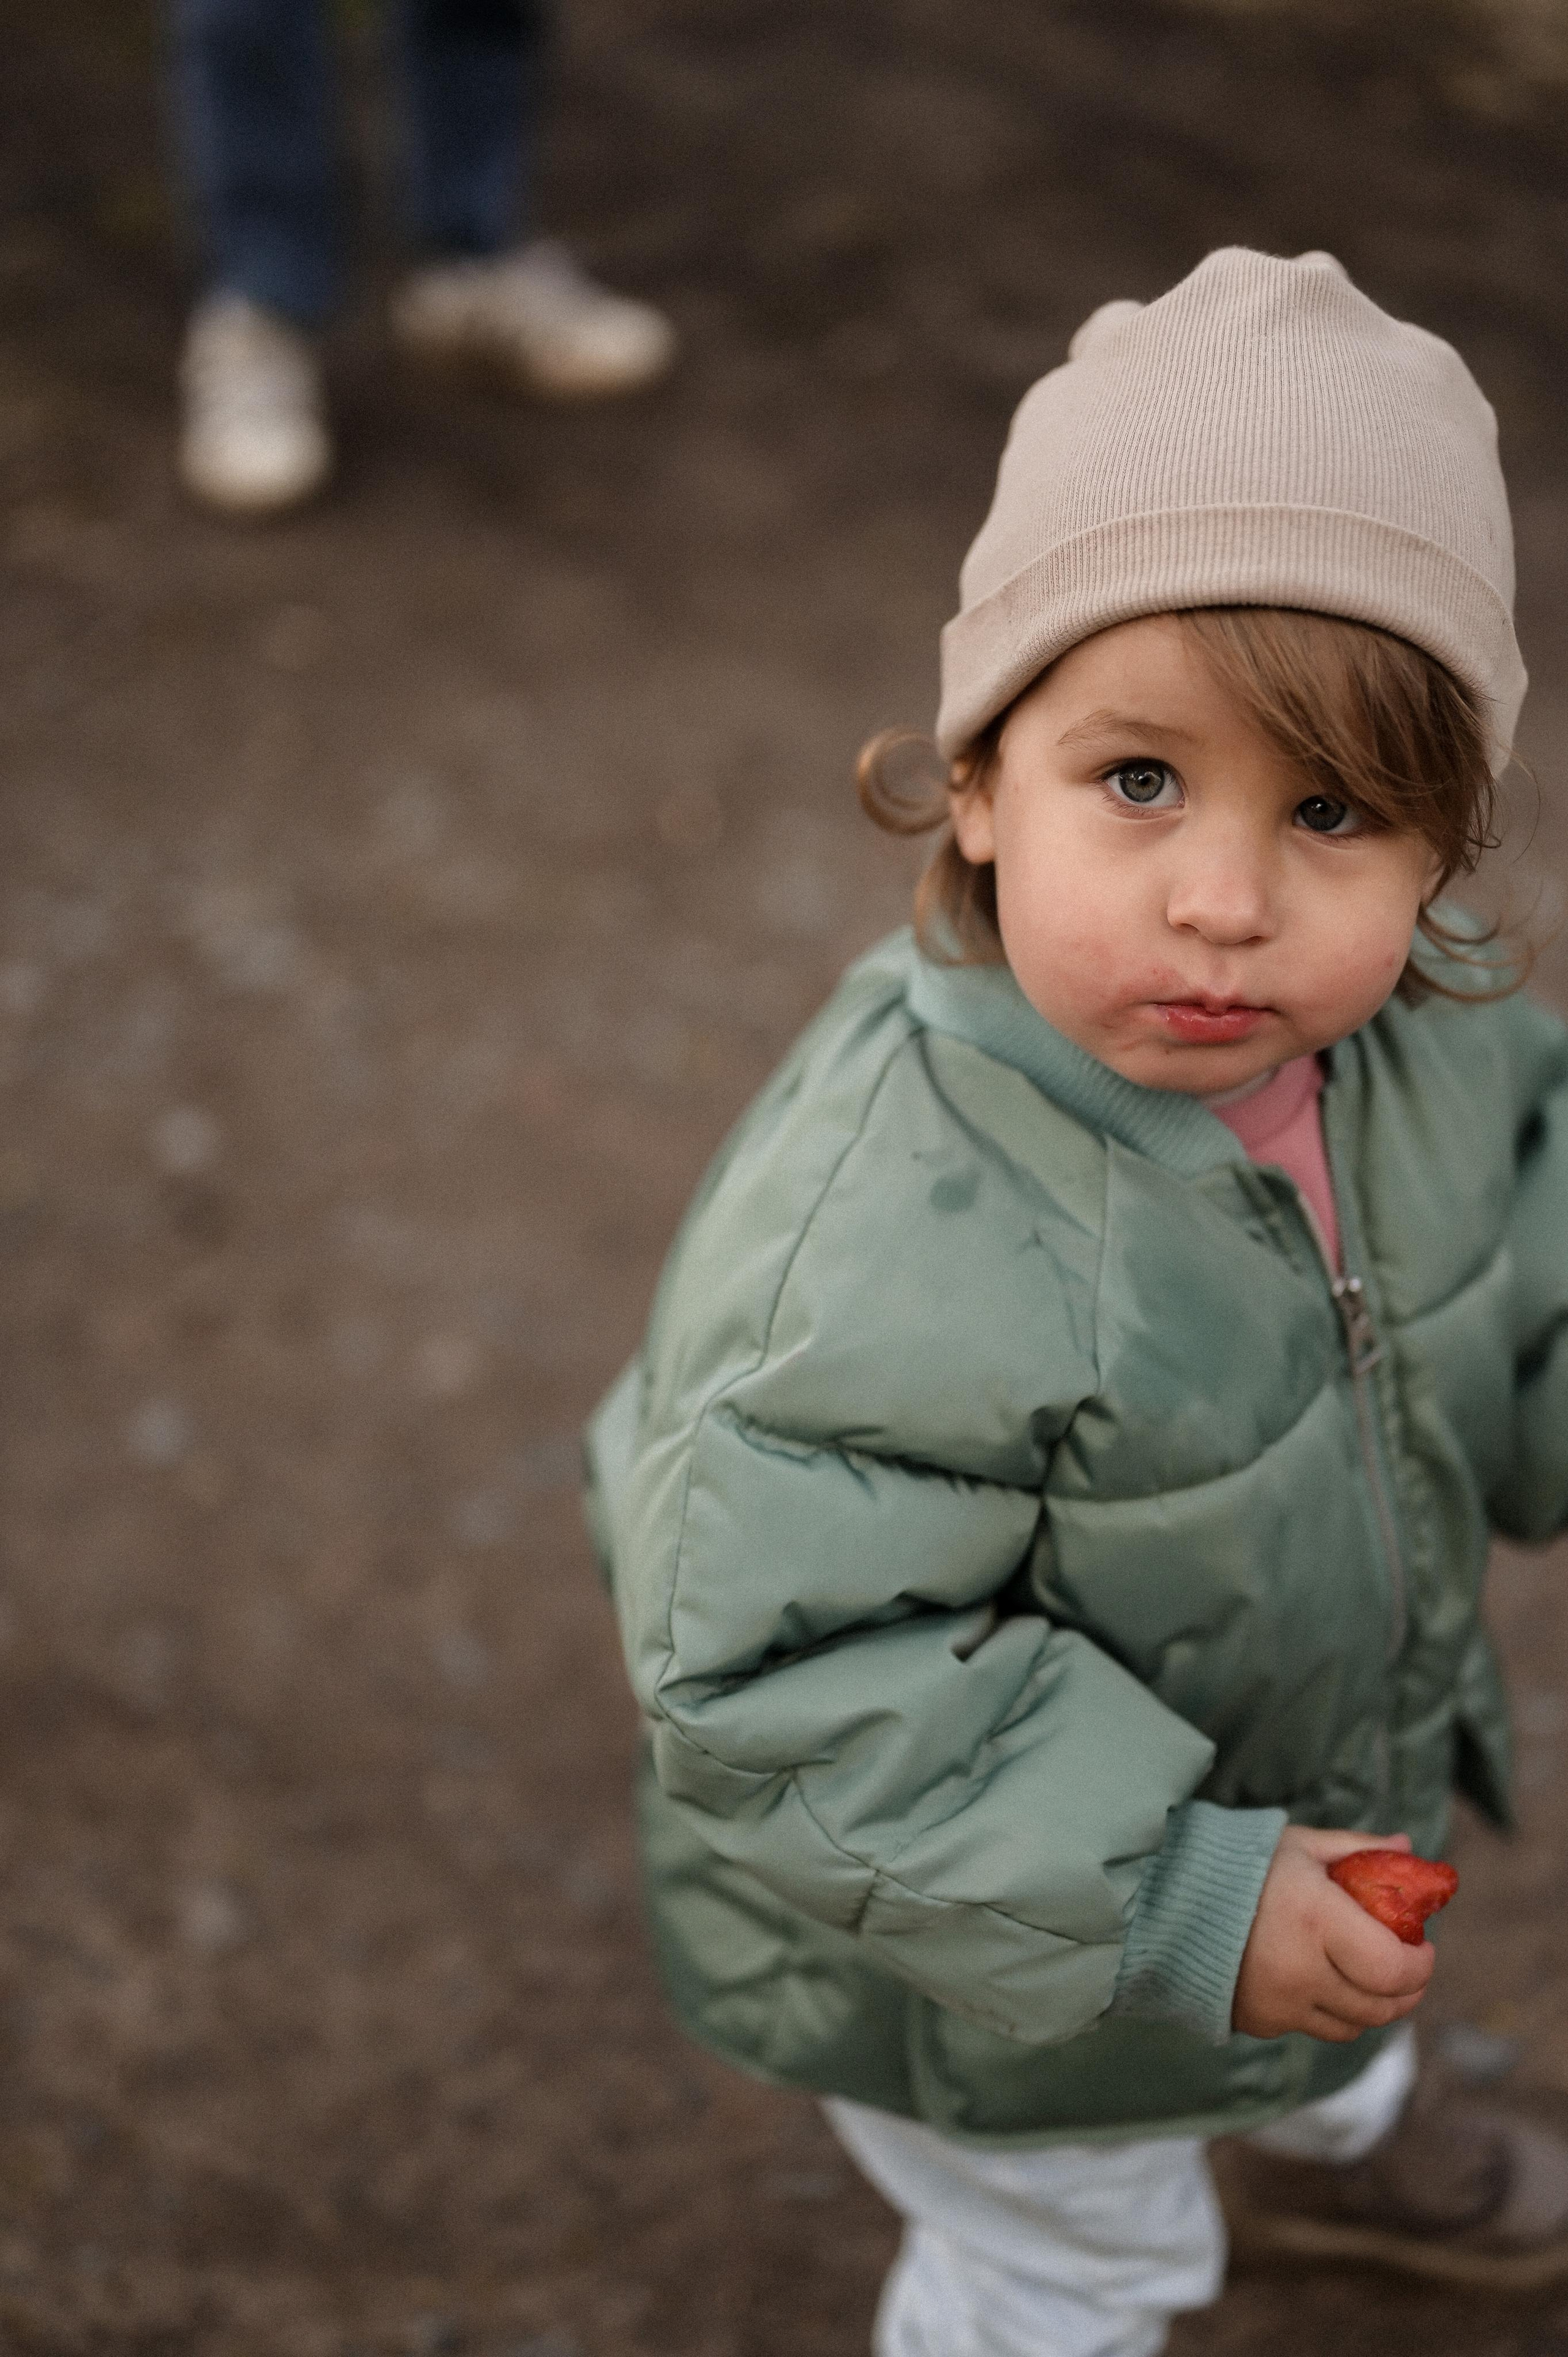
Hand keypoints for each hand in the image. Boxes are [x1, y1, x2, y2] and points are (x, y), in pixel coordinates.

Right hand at [1232, 1826, 1434, 2042]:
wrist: (1168, 1899)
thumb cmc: (1240, 1863)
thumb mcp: (1301, 1846)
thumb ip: (1358, 1849)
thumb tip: (1408, 1845)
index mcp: (1316, 1919)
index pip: (1393, 1967)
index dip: (1420, 1965)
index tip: (1424, 1946)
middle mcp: (1301, 1970)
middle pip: (1380, 2006)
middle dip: (1407, 1991)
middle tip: (1409, 1967)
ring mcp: (1280, 2004)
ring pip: (1353, 2026)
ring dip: (1373, 2006)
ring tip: (1371, 1977)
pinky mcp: (1261, 2022)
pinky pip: (1313, 2029)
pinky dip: (1329, 2011)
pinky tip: (1324, 1981)